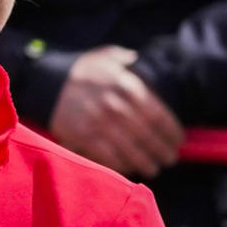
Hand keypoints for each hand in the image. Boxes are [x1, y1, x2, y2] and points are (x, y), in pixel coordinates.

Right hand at [44, 44, 183, 177]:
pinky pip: (108, 156)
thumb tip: (147, 65)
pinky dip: (121, 165)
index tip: (179, 140)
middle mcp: (115, 105)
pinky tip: (130, 169)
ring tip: (154, 168)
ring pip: (130, 149)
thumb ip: (130, 62)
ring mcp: (99, 123)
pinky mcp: (83, 137)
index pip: (158, 114)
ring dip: (145, 161)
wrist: (46, 83)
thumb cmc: (83, 71)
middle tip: (170, 158)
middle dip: (162, 149)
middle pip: (147, 135)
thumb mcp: (108, 57)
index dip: (171, 131)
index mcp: (127, 85)